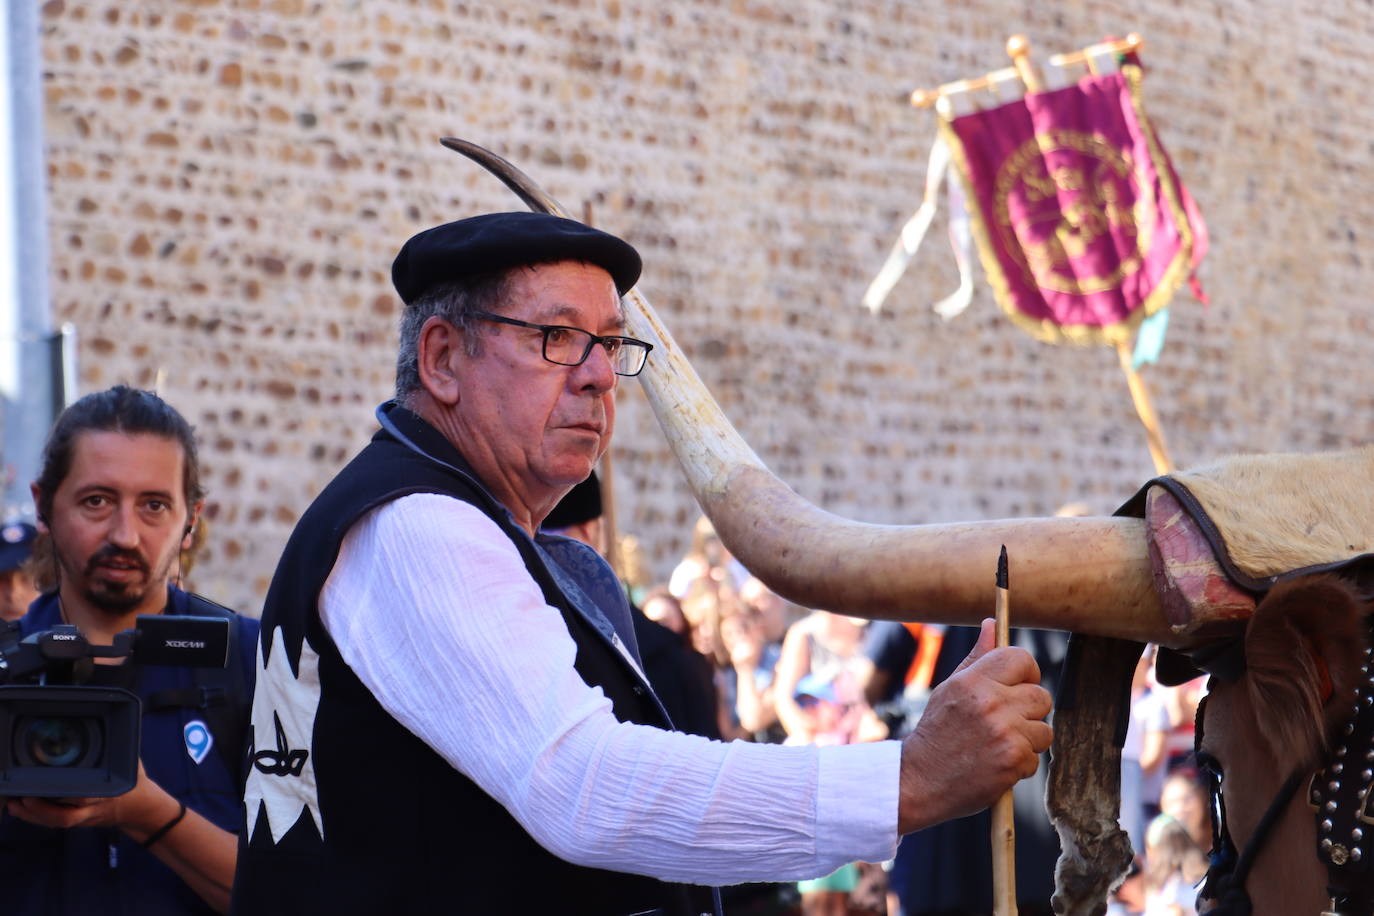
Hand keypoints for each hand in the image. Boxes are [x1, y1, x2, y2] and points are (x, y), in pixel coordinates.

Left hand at [3, 760, 176, 839]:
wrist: (140, 809)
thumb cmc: (135, 782)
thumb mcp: (132, 763)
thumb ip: (118, 749)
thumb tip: (110, 728)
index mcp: (109, 792)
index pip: (84, 796)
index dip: (62, 795)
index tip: (44, 787)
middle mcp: (94, 808)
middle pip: (64, 814)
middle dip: (40, 809)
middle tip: (20, 797)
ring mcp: (85, 817)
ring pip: (56, 822)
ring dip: (33, 816)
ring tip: (13, 805)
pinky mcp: (78, 821)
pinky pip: (54, 823)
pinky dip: (36, 818)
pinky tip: (20, 810)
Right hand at [896, 619, 1052, 833]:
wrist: (918, 780)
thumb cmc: (937, 732)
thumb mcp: (951, 689)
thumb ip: (977, 658)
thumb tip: (992, 624)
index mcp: (973, 680)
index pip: (1021, 659)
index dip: (1026, 672)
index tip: (1018, 686)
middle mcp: (991, 702)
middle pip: (1041, 695)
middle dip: (1029, 710)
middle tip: (1006, 722)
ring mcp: (1005, 732)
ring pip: (1044, 729)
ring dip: (1027, 740)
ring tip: (998, 745)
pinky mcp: (1014, 760)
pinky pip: (1036, 757)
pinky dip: (1020, 764)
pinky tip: (995, 764)